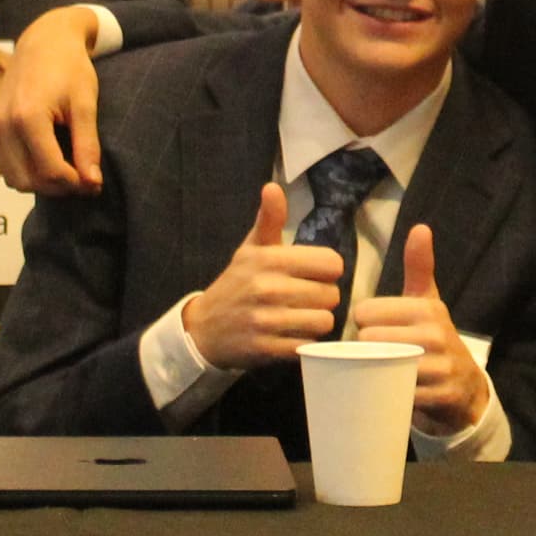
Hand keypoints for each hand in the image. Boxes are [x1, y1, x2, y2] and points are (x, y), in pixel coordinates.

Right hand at [0, 6, 111, 192]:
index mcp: (27, 117)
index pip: (50, 171)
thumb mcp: (85, 104)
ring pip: (13, 178)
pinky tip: (50, 160)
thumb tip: (92, 183)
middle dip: (57, 188)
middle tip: (82, 180)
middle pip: (28, 181)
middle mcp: (3, 125)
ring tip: (68, 171)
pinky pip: (6, 165)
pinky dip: (27, 171)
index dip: (75, 184)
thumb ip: (87, 145)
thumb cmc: (70, 68)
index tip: (94, 183)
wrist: (44, 41)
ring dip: (40, 183)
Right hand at [182, 183, 346, 370]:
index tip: (313, 275)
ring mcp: (266, 321)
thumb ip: (269, 219)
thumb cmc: (236, 283)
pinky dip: (304, 342)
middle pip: (331, 294)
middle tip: (305, 299)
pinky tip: (290, 335)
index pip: (331, 263)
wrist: (203, 329)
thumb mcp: (251, 248)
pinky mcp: (266, 349)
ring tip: (300, 317)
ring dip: (316, 322)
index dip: (327, 270)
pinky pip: (307, 345)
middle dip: (323, 298)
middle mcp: (268, 288)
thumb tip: (273, 186)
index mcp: (269, 259)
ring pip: (323, 322)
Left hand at [346, 224, 485, 436]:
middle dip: (364, 349)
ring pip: (382, 366)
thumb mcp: (427, 300)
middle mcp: (435, 334)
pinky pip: (397, 393)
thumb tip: (420, 227)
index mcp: (427, 307)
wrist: (464, 384)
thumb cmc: (433, 336)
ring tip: (377, 370)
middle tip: (373, 354)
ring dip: (372, 371)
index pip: (366, 312)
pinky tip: (389, 389)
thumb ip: (419, 266)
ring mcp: (440, 366)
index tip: (374, 329)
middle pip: (369, 339)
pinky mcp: (439, 395)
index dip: (364, 323)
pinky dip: (387, 393)